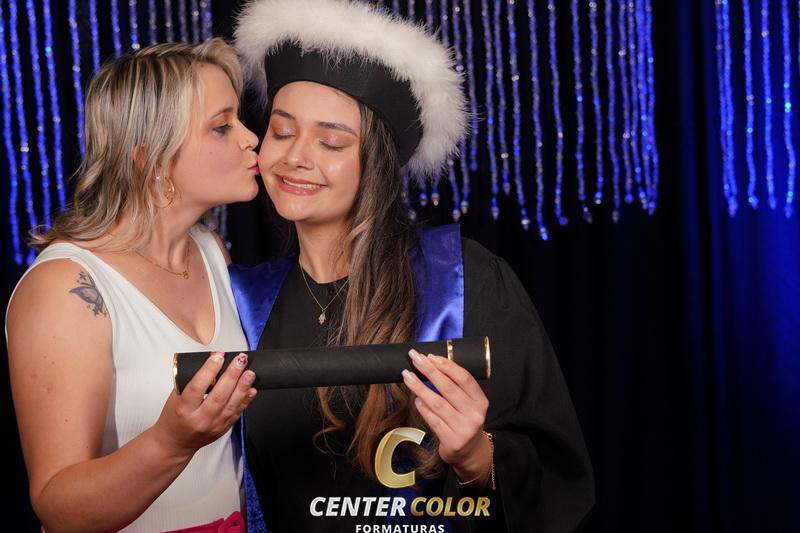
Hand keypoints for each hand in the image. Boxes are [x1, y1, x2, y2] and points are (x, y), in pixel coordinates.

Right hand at [154, 352, 256, 456]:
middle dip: (232, 375)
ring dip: (242, 387)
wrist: (175, 442)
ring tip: (249, 373)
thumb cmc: (174, 417)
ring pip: (231, 405)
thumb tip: (213, 361)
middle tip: (240, 360)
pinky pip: (237, 413)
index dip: (210, 369)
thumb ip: (193, 381)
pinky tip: (251, 389)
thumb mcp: (176, 397)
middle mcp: (199, 419)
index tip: (219, 356)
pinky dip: (246, 400)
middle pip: (219, 395)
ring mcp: (213, 426)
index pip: (198, 386)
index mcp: (184, 409)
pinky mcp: (223, 429)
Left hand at [402, 349, 491, 482]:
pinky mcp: (452, 441)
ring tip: (407, 376)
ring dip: (419, 387)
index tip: (430, 356)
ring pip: (437, 403)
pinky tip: (416, 399)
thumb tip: (430, 364)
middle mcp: (474, 414)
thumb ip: (455, 387)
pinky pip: (433, 420)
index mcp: (480, 401)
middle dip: (429, 371)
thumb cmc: (464, 421)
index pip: (464, 378)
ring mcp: (464, 429)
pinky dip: (423, 408)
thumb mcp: (468, 404)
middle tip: (415, 359)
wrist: (470, 452)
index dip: (446, 365)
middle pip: (449, 388)